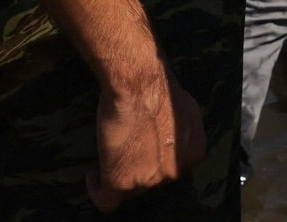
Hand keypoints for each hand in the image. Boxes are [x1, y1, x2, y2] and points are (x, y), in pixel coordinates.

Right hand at [87, 66, 205, 211]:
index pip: (171, 168)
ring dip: (119, 172)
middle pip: (151, 180)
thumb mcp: (187, 111)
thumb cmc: (160, 88)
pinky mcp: (122, 182)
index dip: (155, 159)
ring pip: (130, 188)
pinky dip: (97, 190)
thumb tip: (175, 137)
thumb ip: (183, 131)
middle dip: (139, 165)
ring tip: (109, 155)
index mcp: (193, 155)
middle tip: (125, 147)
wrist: (139, 85)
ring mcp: (149, 180)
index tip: (142, 150)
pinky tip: (93, 176)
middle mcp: (175, 172)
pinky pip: (107, 201)